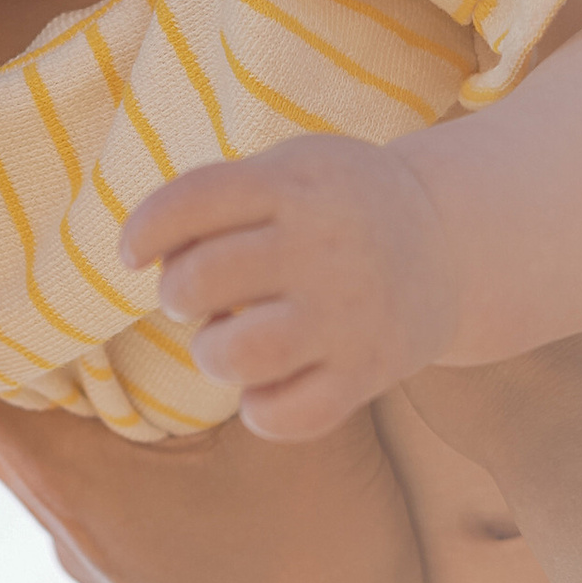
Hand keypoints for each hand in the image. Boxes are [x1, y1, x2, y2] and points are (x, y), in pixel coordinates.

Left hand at [119, 136, 458, 441]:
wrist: (448, 244)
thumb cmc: (337, 207)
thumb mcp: (293, 168)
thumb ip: (222, 196)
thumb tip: (146, 251)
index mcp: (297, 184)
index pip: (192, 201)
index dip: (145, 230)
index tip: (133, 254)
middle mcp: (324, 247)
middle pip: (201, 281)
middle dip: (178, 293)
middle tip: (200, 296)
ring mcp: (349, 314)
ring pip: (236, 354)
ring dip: (211, 353)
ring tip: (228, 340)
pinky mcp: (368, 371)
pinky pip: (285, 415)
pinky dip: (258, 409)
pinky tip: (266, 385)